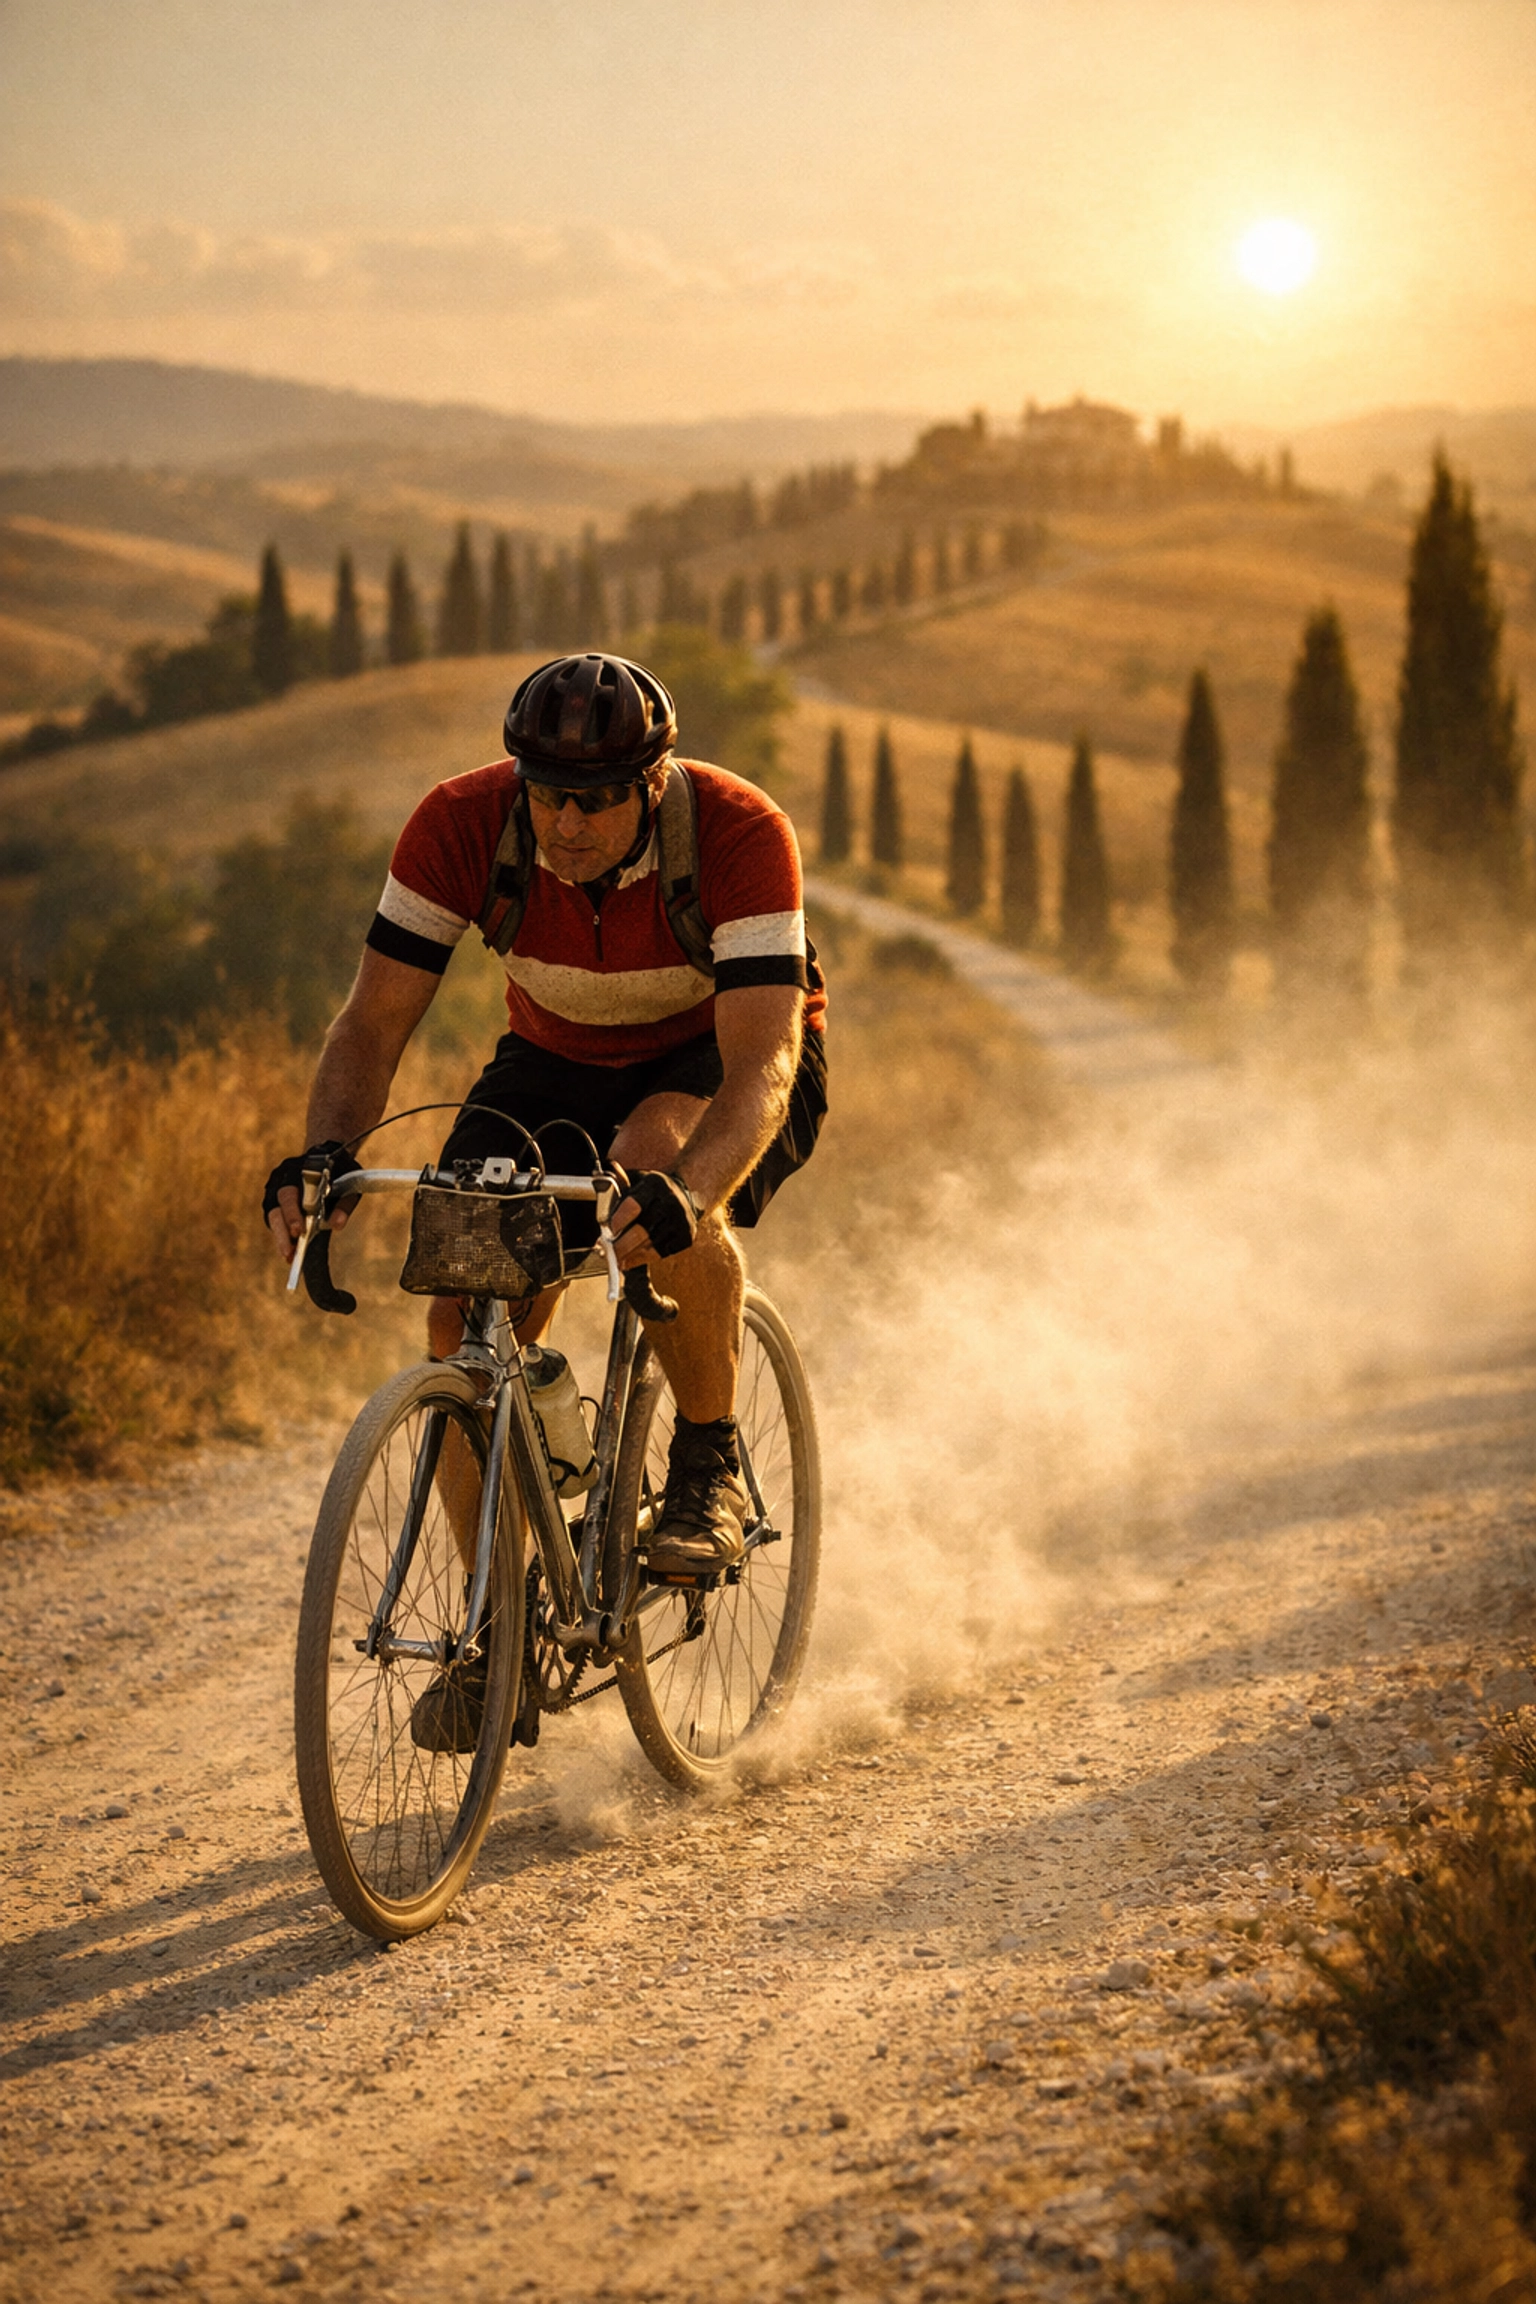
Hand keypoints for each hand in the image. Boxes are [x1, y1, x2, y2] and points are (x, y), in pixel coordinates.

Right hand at [262, 1142, 352, 1262]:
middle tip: (291, 1250)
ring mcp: (277, 1191)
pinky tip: (290, 1253)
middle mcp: (282, 1179)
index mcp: (297, 1170)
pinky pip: (278, 1221)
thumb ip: (344, 1203)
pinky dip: (283, 1237)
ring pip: (274, 1216)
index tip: (300, 1230)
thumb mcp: (350, 1182)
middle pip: (278, 1207)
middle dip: (284, 1229)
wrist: (328, 1157)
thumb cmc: (340, 1170)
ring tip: (290, 1256)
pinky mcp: (278, 1203)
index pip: (290, 1192)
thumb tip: (337, 1225)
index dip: (293, 1213)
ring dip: (281, 1237)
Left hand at [609, 1170, 700, 1267]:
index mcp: (655, 1185)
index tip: (607, 1232)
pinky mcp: (687, 1237)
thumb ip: (618, 1184)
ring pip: (649, 1246)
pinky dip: (643, 1259)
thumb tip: (599, 1178)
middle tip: (607, 1253)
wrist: (688, 1193)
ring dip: (629, 1256)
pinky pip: (660, 1253)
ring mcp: (681, 1221)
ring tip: (616, 1261)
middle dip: (621, 1246)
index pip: (633, 1206)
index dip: (618, 1222)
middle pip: (640, 1231)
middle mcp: (671, 1202)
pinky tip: (631, 1260)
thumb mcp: (638, 1180)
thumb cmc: (654, 1191)